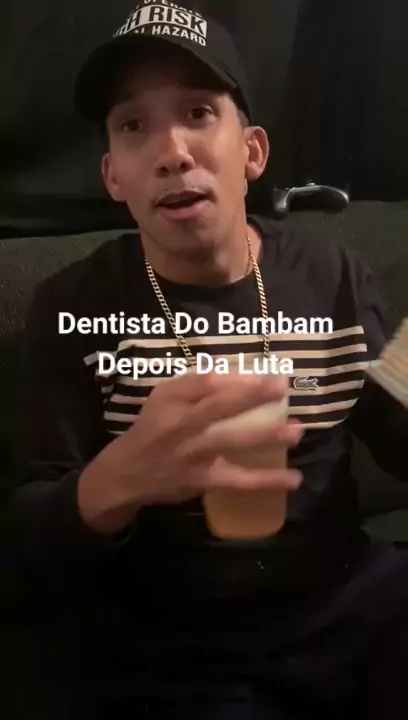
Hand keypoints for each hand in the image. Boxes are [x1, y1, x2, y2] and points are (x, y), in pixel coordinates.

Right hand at [78, 372, 302, 533]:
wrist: (126, 473)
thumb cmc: (153, 429)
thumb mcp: (164, 398)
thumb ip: (194, 384)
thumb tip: (236, 369)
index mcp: (170, 399)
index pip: (202, 381)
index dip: (234, 376)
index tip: (264, 370)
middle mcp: (179, 424)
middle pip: (218, 406)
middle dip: (252, 395)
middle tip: (282, 388)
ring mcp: (192, 454)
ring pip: (231, 441)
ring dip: (267, 436)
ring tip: (297, 431)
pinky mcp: (202, 480)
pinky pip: (238, 481)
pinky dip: (267, 481)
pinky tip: (294, 478)